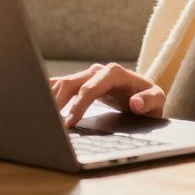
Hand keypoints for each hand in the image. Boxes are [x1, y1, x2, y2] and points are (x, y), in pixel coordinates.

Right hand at [49, 62, 164, 127]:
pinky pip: (59, 85)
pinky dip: (48, 94)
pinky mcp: (80, 82)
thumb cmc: (149, 99)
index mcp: (114, 73)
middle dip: (57, 102)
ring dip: (49, 98)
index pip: (90, 89)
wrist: (144, 95)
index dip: (78, 105)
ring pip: (62, 83)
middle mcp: (98, 71)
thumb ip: (149, 101)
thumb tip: (135, 103)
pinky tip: (37, 106)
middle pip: (71, 83)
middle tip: (47, 123)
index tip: (69, 122)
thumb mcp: (157, 101)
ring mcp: (87, 75)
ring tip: (38, 116)